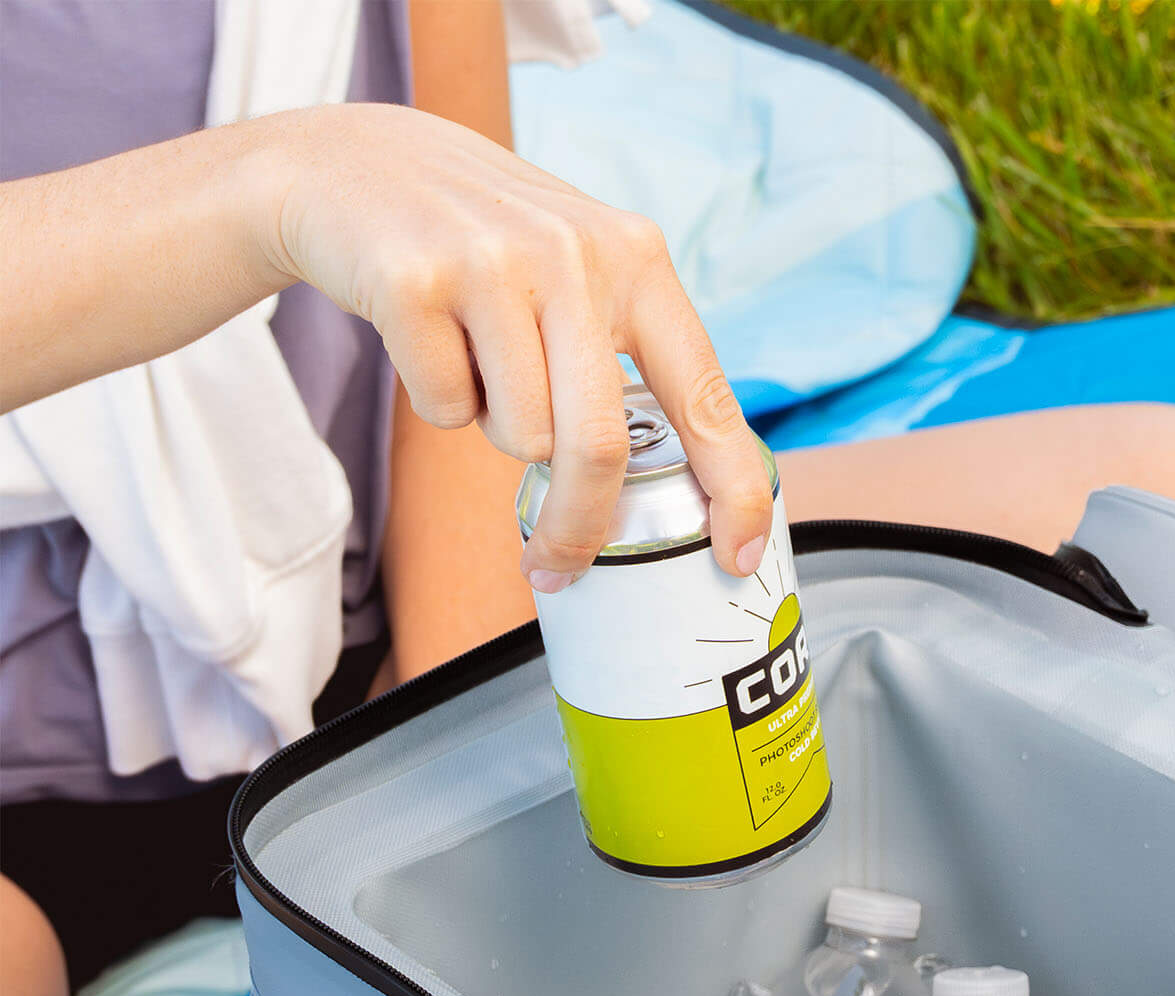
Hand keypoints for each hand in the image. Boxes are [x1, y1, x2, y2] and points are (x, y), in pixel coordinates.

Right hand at [254, 104, 769, 584]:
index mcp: (634, 257)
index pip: (706, 395)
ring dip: (496, 427)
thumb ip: (629, 352)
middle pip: (599, 447)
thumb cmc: (484, 244)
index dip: (731, 486)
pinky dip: (436, 399)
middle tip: (554, 563)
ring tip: (476, 356)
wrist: (346, 161)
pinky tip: (428, 334)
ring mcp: (490, 261)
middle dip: (579, 524)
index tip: (737, 555)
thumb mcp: (579, 268)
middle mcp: (572, 252)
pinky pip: (446, 412)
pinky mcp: (412, 280)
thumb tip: (683, 479)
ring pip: (521, 438)